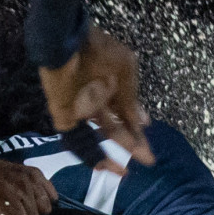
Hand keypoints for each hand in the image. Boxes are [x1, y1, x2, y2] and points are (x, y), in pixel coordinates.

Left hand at [38, 25, 153, 171]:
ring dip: (111, 154)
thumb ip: (131, 98)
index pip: (126, 114)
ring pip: (98, 137)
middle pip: (115, 128)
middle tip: (148, 161)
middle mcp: (96, 100)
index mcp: (111, 86)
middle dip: (131, 144)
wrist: (66, 43)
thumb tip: (143, 122)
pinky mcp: (63, 116)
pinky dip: (89, 154)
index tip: (149, 146)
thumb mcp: (124, 71)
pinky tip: (102, 166)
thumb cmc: (98, 50)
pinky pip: (76, 139)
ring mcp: (79, 109)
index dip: (138, 131)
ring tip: (124, 171)